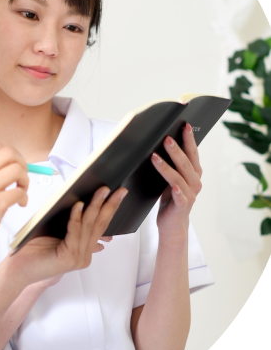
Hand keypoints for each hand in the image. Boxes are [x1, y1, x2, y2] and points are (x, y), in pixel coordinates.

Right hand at [0, 142, 28, 260]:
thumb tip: (8, 165)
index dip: (10, 155)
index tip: (13, 165)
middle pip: (9, 153)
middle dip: (21, 163)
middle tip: (20, 177)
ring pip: (17, 169)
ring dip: (25, 180)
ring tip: (20, 191)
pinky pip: (19, 192)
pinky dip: (24, 197)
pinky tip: (19, 204)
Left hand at [7, 186, 126, 286]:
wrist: (18, 269)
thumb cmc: (32, 249)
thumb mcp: (55, 231)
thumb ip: (71, 223)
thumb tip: (82, 204)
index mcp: (83, 249)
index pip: (101, 226)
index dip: (110, 209)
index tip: (118, 194)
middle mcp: (84, 255)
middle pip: (100, 226)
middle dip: (110, 205)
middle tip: (119, 191)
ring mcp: (78, 258)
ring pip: (89, 227)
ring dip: (95, 206)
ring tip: (101, 191)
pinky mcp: (68, 258)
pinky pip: (74, 233)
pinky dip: (76, 218)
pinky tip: (79, 205)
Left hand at [151, 123, 201, 237]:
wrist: (172, 225)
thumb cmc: (170, 198)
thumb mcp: (170, 178)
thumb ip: (170, 164)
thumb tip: (157, 143)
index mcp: (193, 173)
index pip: (192, 153)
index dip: (189, 139)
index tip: (185, 124)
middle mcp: (195, 182)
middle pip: (186, 163)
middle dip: (177, 149)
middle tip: (166, 137)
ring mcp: (189, 195)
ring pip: (179, 177)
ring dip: (167, 166)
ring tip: (155, 156)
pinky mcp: (182, 207)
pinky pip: (180, 197)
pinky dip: (177, 191)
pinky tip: (173, 186)